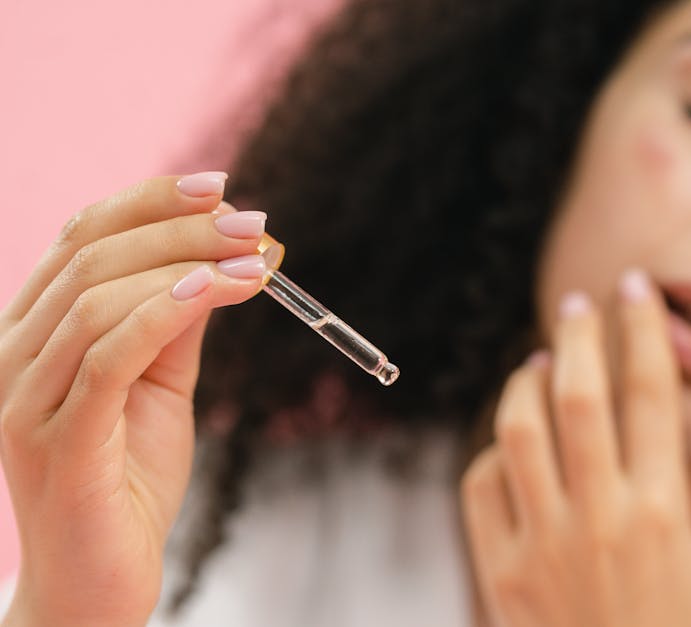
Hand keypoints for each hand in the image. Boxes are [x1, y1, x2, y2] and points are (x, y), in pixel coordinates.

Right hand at [0, 174, 267, 626]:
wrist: (99, 581)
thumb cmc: (128, 479)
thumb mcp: (162, 385)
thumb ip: (179, 323)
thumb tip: (225, 258)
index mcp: (32, 332)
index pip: (81, 238)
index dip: (149, 200)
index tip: (220, 185)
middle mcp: (11, 355)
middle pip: (91, 256)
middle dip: (180, 228)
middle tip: (253, 224)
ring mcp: (23, 399)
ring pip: (98, 298)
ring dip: (186, 265)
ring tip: (254, 260)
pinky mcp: (55, 440)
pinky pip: (107, 356)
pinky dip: (164, 312)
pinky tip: (216, 291)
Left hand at [461, 270, 690, 626]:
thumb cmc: (680, 623)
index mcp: (663, 509)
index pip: (651, 393)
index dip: (642, 328)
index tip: (634, 287)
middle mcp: (599, 518)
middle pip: (579, 396)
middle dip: (579, 335)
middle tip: (577, 303)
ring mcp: (543, 543)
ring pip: (519, 430)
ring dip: (525, 383)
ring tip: (540, 362)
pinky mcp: (500, 568)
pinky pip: (482, 484)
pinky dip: (493, 450)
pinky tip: (514, 439)